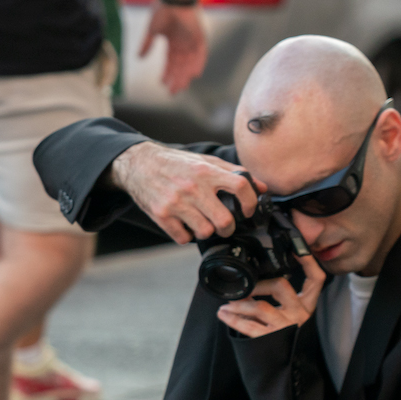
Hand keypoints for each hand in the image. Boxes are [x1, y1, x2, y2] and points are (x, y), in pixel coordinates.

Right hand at [109, 142, 261, 244]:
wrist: (139, 164)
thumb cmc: (175, 163)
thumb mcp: (205, 162)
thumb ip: (233, 172)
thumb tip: (262, 187)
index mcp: (206, 171)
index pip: (241, 186)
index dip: (250, 202)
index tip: (248, 210)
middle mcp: (192, 187)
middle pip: (224, 219)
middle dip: (228, 227)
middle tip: (226, 226)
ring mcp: (176, 203)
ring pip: (204, 231)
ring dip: (207, 232)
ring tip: (202, 224)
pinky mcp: (161, 215)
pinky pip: (182, 237)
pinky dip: (187, 236)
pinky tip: (185, 226)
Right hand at [140, 4, 207, 95]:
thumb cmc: (161, 9)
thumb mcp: (151, 31)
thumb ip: (147, 45)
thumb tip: (138, 58)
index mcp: (173, 42)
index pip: (171, 62)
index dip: (167, 73)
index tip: (162, 84)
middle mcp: (183, 42)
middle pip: (181, 65)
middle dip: (176, 78)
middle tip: (172, 92)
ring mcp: (192, 39)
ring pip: (190, 61)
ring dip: (186, 74)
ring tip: (181, 86)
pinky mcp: (199, 34)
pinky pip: (201, 52)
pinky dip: (199, 62)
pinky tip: (195, 74)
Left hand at [215, 249, 327, 337]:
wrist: (282, 366)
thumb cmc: (280, 334)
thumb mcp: (283, 312)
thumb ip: (272, 296)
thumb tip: (251, 280)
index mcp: (306, 304)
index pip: (316, 279)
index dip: (309, 263)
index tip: (297, 249)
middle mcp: (300, 314)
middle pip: (280, 286)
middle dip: (256, 284)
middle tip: (242, 289)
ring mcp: (287, 326)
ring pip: (261, 306)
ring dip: (239, 304)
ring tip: (225, 304)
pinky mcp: (273, 339)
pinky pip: (250, 326)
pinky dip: (233, 318)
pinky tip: (223, 314)